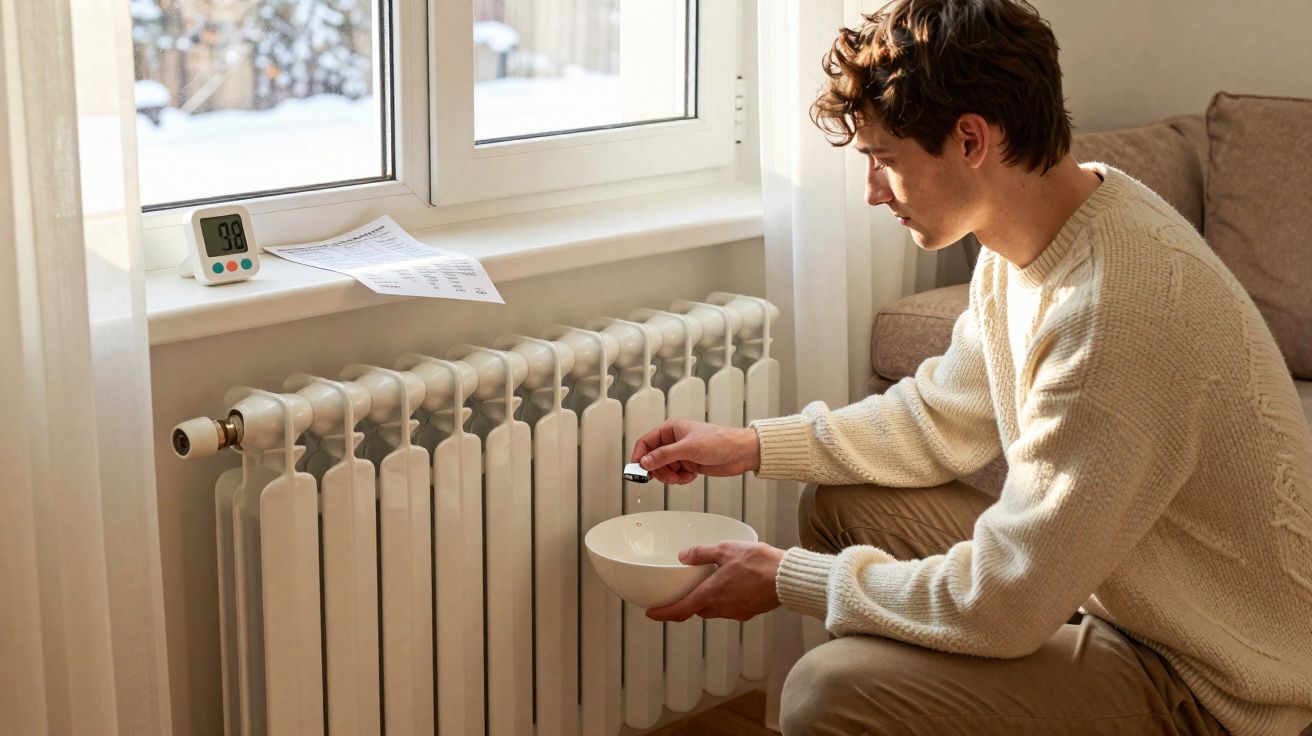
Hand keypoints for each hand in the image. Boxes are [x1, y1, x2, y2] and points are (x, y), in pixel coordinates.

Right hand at [630, 419, 760, 484]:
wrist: (741, 453)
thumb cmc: (720, 441)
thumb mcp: (688, 448)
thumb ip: (664, 455)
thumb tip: (645, 461)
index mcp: (671, 429)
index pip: (646, 442)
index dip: (639, 456)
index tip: (636, 471)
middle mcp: (674, 441)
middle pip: (653, 459)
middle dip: (658, 470)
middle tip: (666, 477)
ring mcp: (682, 454)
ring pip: (664, 469)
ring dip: (670, 477)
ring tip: (680, 477)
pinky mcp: (689, 465)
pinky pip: (675, 475)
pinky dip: (680, 479)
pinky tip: (690, 477)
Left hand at [645, 541, 783, 622]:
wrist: (787, 579)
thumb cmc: (759, 563)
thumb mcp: (726, 550)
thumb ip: (702, 553)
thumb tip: (684, 556)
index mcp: (710, 595)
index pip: (679, 610)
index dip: (662, 613)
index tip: (651, 613)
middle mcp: (720, 608)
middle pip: (696, 609)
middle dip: (689, 602)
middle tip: (684, 590)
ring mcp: (735, 613)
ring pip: (713, 609)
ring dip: (709, 600)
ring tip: (712, 582)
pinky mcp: (748, 613)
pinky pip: (730, 608)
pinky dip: (726, 599)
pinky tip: (734, 585)